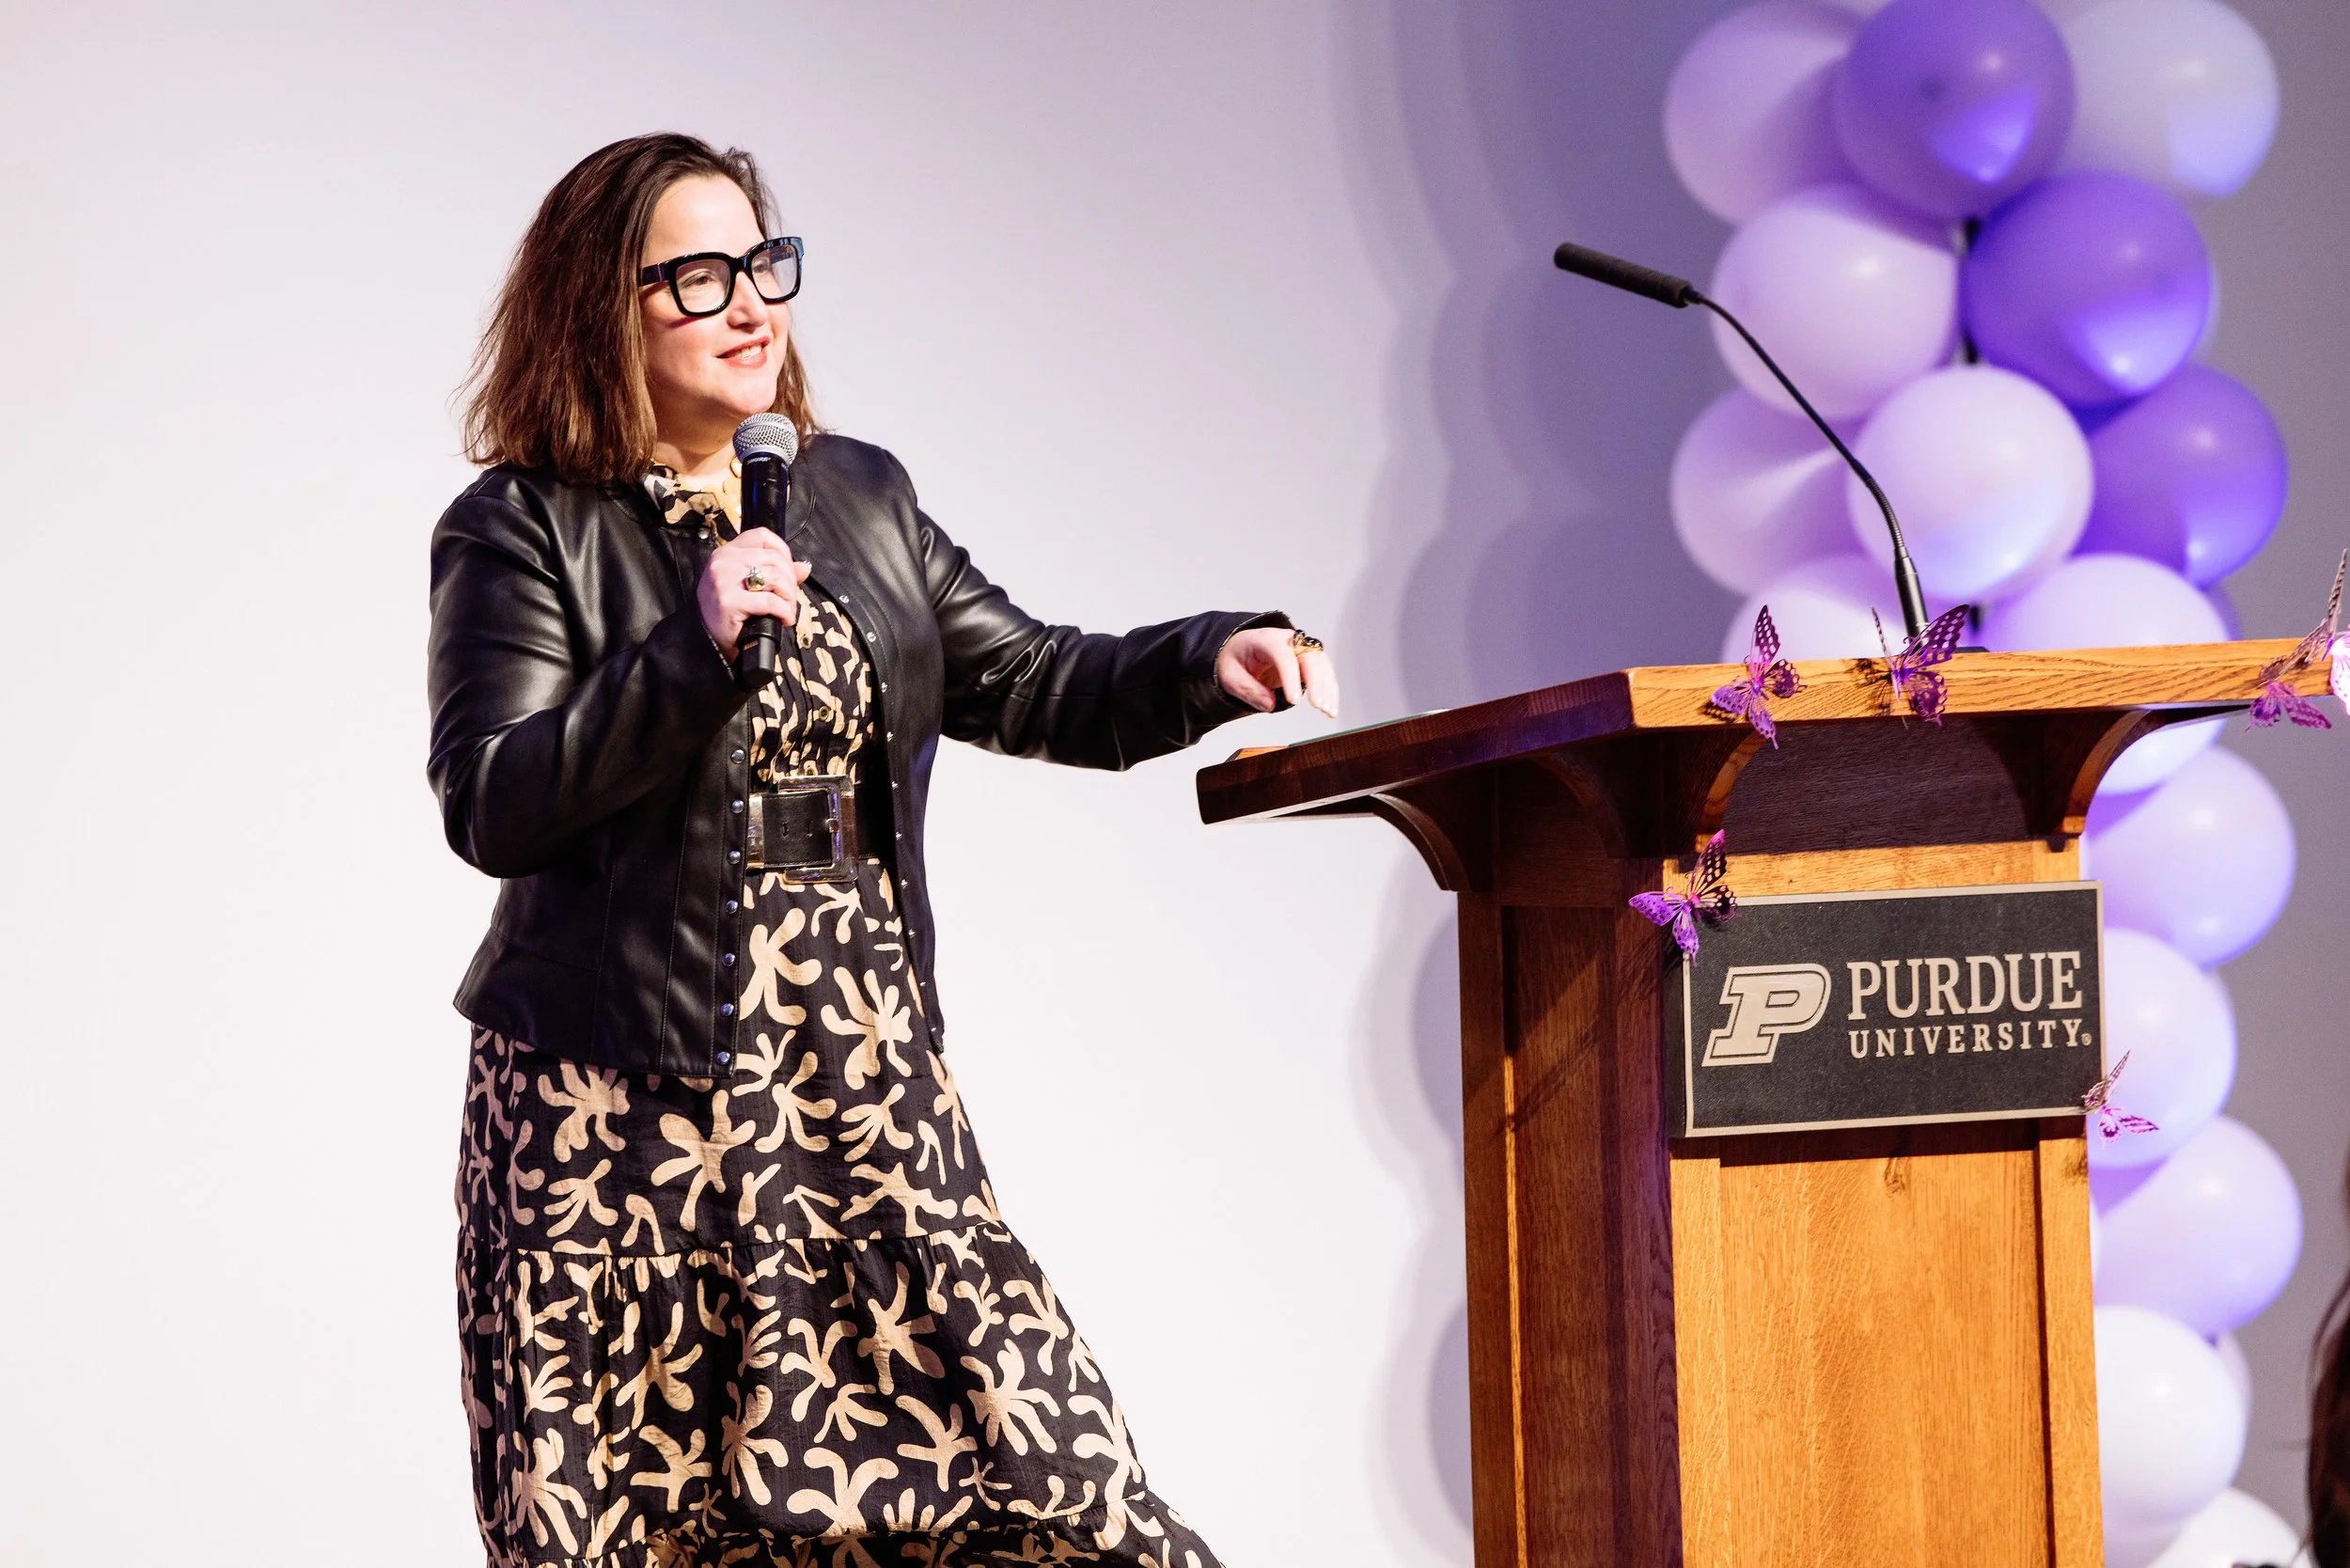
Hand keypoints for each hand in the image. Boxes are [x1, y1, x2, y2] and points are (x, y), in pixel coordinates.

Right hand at [697, 527, 811, 658]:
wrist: (706, 641)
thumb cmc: (727, 613)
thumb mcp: (748, 586)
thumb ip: (776, 573)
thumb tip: (803, 567)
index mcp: (727, 552)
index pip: (762, 536)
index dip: (783, 552)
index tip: (788, 572)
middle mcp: (724, 560)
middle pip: (774, 558)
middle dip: (790, 581)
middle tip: (790, 600)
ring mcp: (724, 579)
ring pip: (776, 577)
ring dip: (789, 597)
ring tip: (787, 610)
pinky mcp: (729, 600)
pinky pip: (770, 601)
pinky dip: (784, 611)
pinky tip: (783, 619)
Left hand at [1218, 627, 1340, 718]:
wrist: (1240, 648)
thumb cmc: (1234, 659)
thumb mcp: (1230, 676)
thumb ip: (1249, 690)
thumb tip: (1270, 705)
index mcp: (1266, 639)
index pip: (1283, 655)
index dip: (1291, 677)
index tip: (1293, 700)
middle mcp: (1288, 641)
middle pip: (1309, 657)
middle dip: (1317, 682)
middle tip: (1318, 705)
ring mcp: (1301, 649)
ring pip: (1322, 664)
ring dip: (1328, 688)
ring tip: (1328, 711)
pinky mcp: (1308, 661)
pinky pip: (1323, 673)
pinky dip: (1329, 690)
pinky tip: (1330, 707)